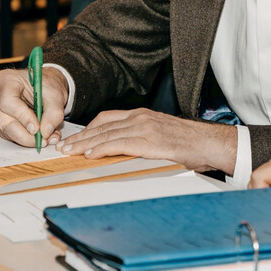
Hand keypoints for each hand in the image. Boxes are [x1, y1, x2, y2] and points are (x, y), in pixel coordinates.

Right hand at [0, 67, 67, 147]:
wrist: (44, 86)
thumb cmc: (47, 85)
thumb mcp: (56, 95)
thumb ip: (53, 113)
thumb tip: (46, 132)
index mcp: (6, 80)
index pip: (8, 102)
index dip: (22, 117)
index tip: (37, 129)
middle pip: (3, 120)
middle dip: (25, 135)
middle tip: (43, 141)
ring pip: (5, 131)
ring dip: (26, 138)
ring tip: (46, 138)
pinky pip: (6, 134)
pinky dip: (23, 138)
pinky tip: (37, 136)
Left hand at [57, 108, 237, 172]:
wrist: (209, 143)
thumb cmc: (189, 144)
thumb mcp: (161, 136)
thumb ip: (142, 140)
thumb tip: (124, 152)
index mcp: (142, 116)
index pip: (107, 119)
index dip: (87, 129)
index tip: (74, 139)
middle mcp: (140, 118)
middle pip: (101, 126)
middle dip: (79, 137)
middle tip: (61, 147)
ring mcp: (144, 128)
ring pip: (106, 134)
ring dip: (84, 144)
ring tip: (69, 152)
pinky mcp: (149, 141)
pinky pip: (119, 143)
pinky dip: (101, 148)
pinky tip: (90, 154)